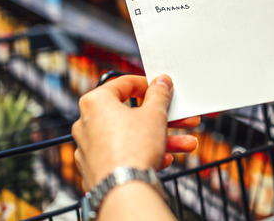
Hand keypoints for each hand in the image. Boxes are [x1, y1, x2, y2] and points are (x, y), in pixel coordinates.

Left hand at [71, 74, 200, 190]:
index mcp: (95, 102)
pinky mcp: (95, 167)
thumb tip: (161, 82)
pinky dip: (143, 153)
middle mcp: (87, 122)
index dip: (148, 85)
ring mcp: (90, 147)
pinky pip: (123, 154)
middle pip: (131, 114)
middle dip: (162, 118)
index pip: (124, 84)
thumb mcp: (155, 114)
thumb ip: (159, 94)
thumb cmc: (133, 149)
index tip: (163, 89)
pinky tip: (165, 159)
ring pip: (130, 136)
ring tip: (186, 144)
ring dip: (160, 138)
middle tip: (180, 118)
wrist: (123, 191)